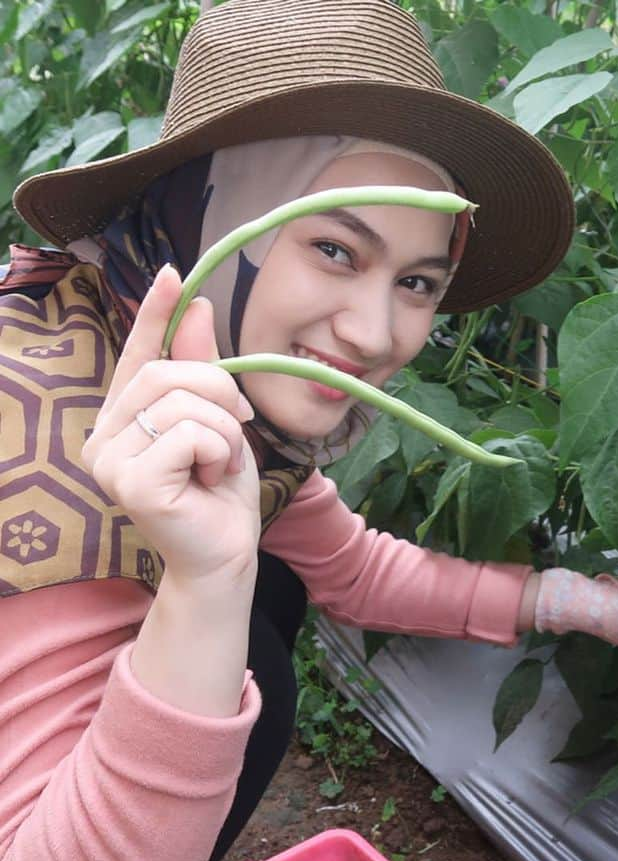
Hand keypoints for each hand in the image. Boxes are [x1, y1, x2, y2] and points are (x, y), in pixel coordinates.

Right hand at [82, 265, 260, 583]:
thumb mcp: (218, 422)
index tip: (173, 276)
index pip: (137, 356)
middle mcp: (104, 436)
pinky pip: (188, 433)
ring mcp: (109, 460)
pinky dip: (219, 450)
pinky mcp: (128, 481)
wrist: (226, 555)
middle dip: (219, 391)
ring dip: (224, 430)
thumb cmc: (220, 493)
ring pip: (181, 401)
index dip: (155, 315)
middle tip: (240, 425)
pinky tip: (214, 478)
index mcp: (123, 419)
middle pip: (166, 373)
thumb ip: (201, 369)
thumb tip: (195, 304)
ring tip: (223, 463)